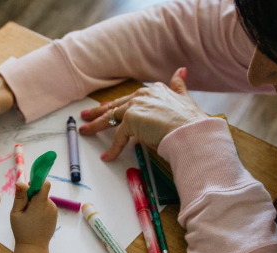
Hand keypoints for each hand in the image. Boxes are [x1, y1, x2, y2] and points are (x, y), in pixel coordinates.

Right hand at [10, 181, 57, 246]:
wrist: (34, 247)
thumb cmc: (22, 230)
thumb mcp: (16, 213)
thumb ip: (20, 197)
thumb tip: (20, 182)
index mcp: (40, 204)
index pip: (44, 184)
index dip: (37, 182)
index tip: (28, 187)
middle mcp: (50, 205)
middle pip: (42, 192)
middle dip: (33, 195)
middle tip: (24, 207)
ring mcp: (54, 211)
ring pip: (44, 199)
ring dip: (36, 203)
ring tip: (28, 216)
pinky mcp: (54, 216)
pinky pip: (46, 206)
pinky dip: (40, 208)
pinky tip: (34, 219)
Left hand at [79, 67, 209, 160]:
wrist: (191, 132)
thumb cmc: (191, 122)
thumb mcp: (185, 99)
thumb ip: (179, 86)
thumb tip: (181, 71)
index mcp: (154, 90)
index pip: (129, 98)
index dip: (116, 104)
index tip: (106, 107)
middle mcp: (143, 94)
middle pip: (115, 106)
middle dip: (98, 111)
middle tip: (85, 115)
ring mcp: (135, 106)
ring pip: (110, 117)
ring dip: (95, 125)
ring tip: (85, 131)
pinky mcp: (131, 120)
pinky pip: (118, 137)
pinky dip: (113, 149)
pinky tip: (108, 156)